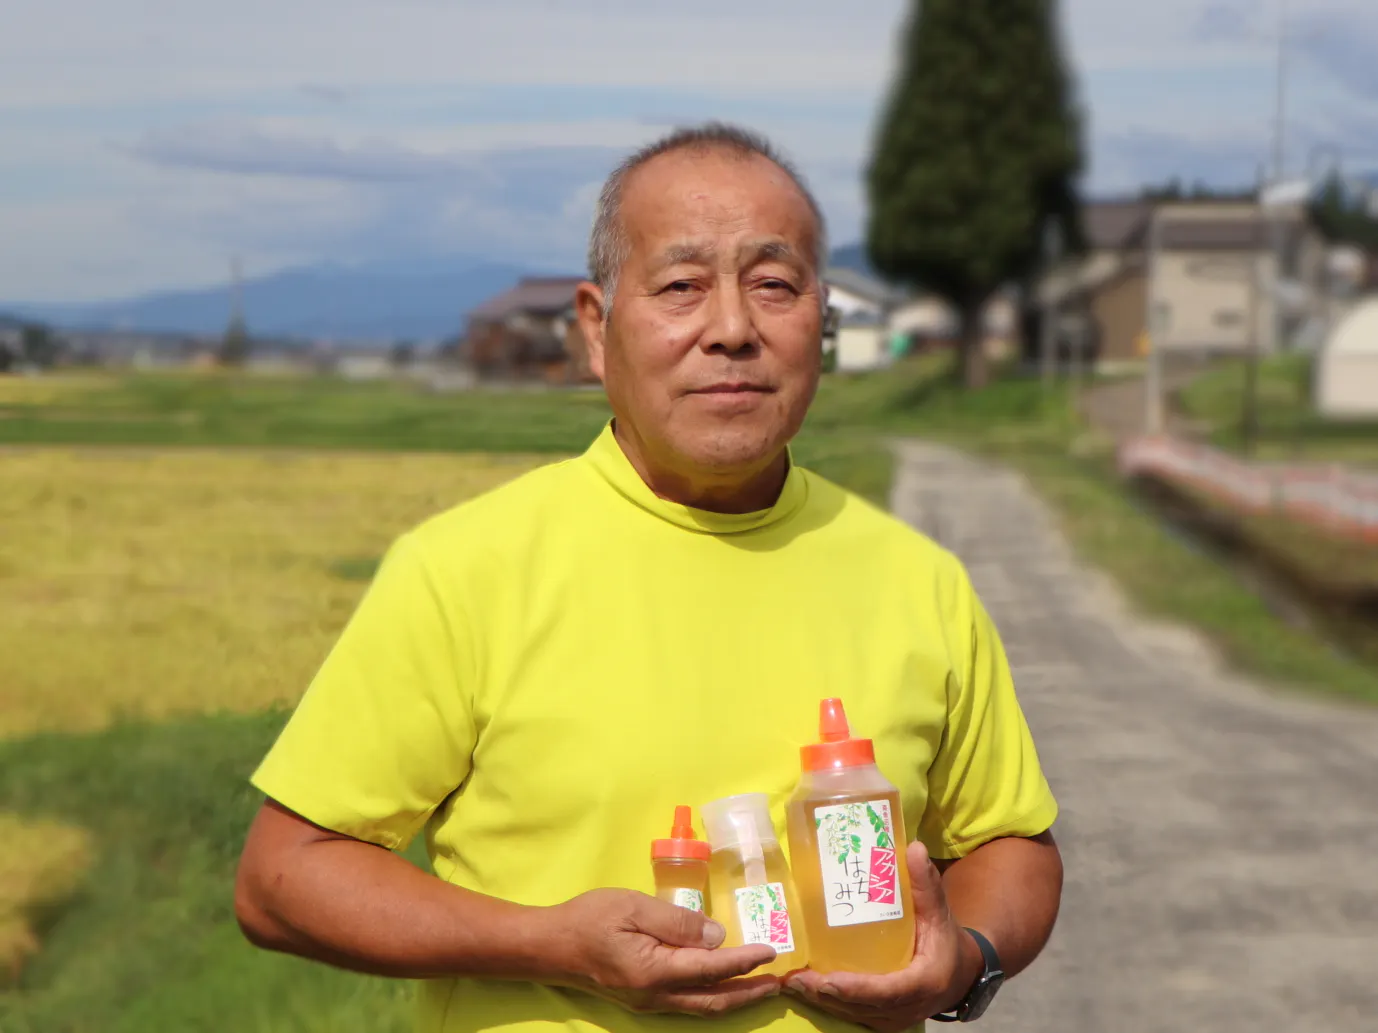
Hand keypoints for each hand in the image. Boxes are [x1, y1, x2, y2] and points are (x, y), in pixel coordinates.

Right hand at [546, 888, 780, 1015]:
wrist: (550, 946)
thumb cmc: (589, 919)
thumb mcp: (633, 907)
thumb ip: (676, 921)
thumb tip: (717, 936)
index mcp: (655, 971)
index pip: (711, 968)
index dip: (745, 961)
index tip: (772, 952)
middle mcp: (656, 995)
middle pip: (714, 1000)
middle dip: (750, 992)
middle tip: (780, 982)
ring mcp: (649, 1002)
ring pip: (702, 1006)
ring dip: (735, 997)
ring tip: (761, 986)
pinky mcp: (643, 999)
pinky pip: (687, 1002)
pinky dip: (713, 995)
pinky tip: (722, 984)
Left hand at [783, 841, 982, 1031]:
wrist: (960, 974)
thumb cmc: (947, 941)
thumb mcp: (940, 912)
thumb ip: (927, 884)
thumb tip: (914, 848)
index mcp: (924, 982)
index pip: (888, 991)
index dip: (857, 989)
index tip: (829, 981)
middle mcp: (907, 1008)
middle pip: (862, 1006)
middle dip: (826, 995)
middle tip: (795, 977)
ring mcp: (894, 1019)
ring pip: (853, 1014)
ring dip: (821, 1002)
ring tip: (791, 982)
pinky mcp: (883, 1020)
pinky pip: (853, 1016)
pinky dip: (829, 1005)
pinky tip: (804, 989)